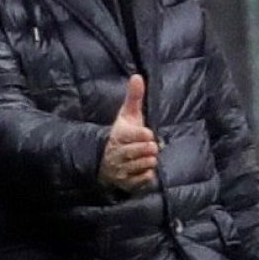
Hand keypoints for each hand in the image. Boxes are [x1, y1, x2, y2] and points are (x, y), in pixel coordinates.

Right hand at [100, 75, 157, 192]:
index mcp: (118, 136)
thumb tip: (137, 76)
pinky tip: (147, 169)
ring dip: (149, 161)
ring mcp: (120, 169)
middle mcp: (117, 153)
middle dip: (148, 149)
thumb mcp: (127, 115)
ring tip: (150, 156)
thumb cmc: (123, 134)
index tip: (149, 134)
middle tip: (153, 147)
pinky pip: (141, 181)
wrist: (105, 159)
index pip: (131, 135)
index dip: (142, 135)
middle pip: (137, 152)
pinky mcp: (125, 183)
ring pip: (140, 166)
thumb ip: (134, 97)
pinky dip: (147, 176)